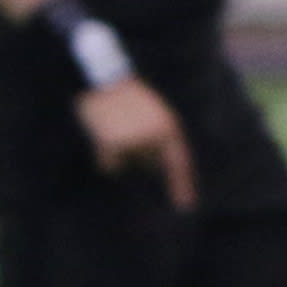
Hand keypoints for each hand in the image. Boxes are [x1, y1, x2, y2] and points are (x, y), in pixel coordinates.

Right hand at [80, 76, 193, 208]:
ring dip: (118, 153)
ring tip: (112, 128)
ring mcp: (135, 141)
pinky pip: (110, 164)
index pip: (179, 162)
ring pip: (126, 164)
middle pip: (147, 164)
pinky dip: (105, 156)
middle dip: (137, 156)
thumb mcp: (152, 115)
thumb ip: (157, 140)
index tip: (185, 206)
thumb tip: (152, 166)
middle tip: (123, 133)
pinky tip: (102, 135)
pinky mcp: (114, 144)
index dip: (182, 185)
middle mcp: (155, 137)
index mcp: (169, 128)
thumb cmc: (128, 97)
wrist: (105, 80)